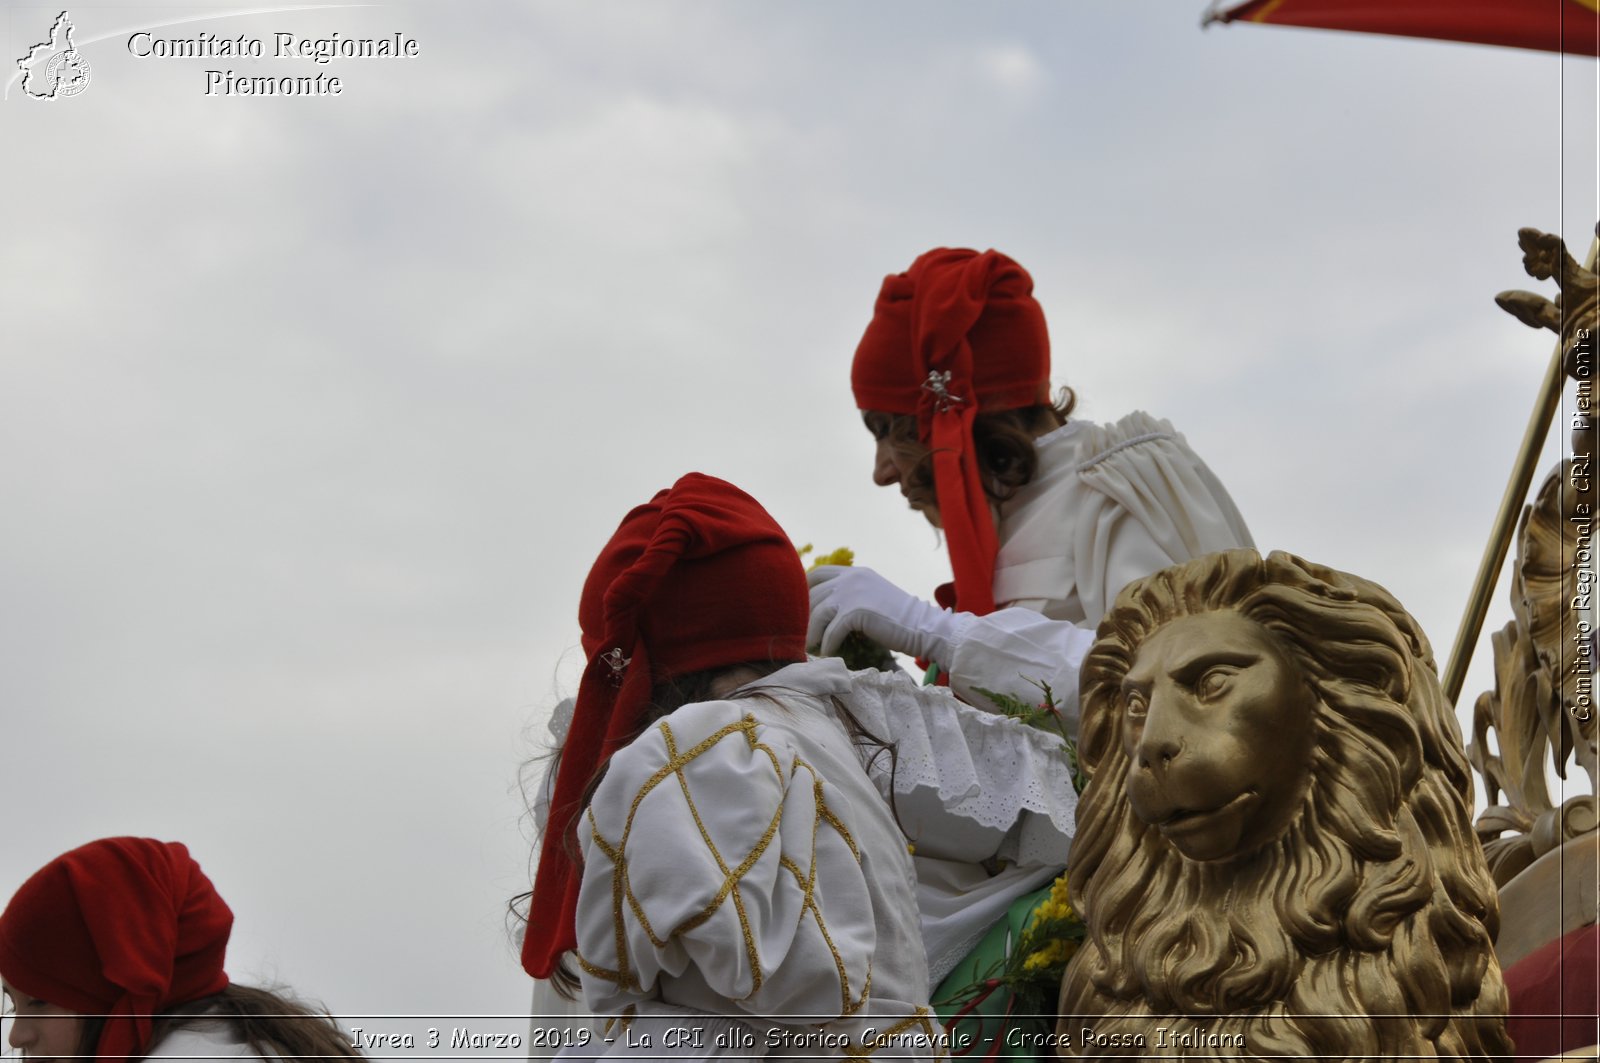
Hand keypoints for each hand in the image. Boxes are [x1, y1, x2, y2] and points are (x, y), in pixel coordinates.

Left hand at [807, 565, 961, 662]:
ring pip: (818, 613)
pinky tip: (829, 653)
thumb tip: (826, 611)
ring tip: (811, 647)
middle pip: (812, 594)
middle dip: (804, 616)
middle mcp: (851, 578)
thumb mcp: (873, 596)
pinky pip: (831, 630)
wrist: (923, 626)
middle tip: (800, 634)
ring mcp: (853, 592)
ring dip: (812, 633)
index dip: (803, 590)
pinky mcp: (856, 611)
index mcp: (855, 572)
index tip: (799, 608)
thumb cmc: (900, 618)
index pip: (817, 573)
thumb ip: (852, 595)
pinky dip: (828, 644)